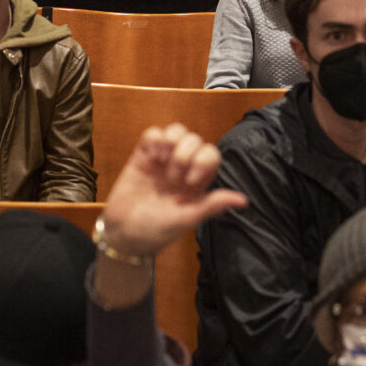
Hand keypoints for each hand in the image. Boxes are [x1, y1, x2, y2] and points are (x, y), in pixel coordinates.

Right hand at [100, 124, 247, 259]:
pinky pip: (153, 133)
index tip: (190, 181)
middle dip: (184, 155)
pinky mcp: (142, 156)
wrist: (122, 234)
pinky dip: (154, 139)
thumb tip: (243, 200)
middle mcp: (182, 169)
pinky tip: (149, 157)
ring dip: (171, 142)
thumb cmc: (155, 232)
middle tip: (172, 178)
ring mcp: (162, 160)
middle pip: (195, 140)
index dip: (203, 161)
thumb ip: (211, 205)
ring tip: (161, 161)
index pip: (211, 155)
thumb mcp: (184, 219)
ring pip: (176, 131)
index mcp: (197, 184)